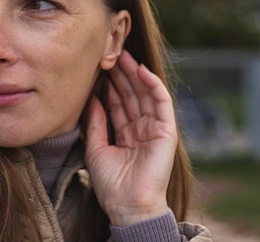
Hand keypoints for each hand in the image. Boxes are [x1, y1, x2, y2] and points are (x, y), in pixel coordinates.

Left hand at [84, 50, 177, 225]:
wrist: (128, 206)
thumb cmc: (111, 184)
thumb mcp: (95, 148)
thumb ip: (95, 122)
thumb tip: (92, 97)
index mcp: (126, 135)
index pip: (118, 104)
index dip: (109, 86)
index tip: (98, 68)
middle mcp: (141, 129)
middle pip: (131, 95)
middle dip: (121, 75)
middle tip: (110, 54)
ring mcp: (155, 129)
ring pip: (144, 94)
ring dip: (134, 74)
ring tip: (122, 55)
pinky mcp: (167, 131)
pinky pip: (161, 102)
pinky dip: (152, 85)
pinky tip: (141, 70)